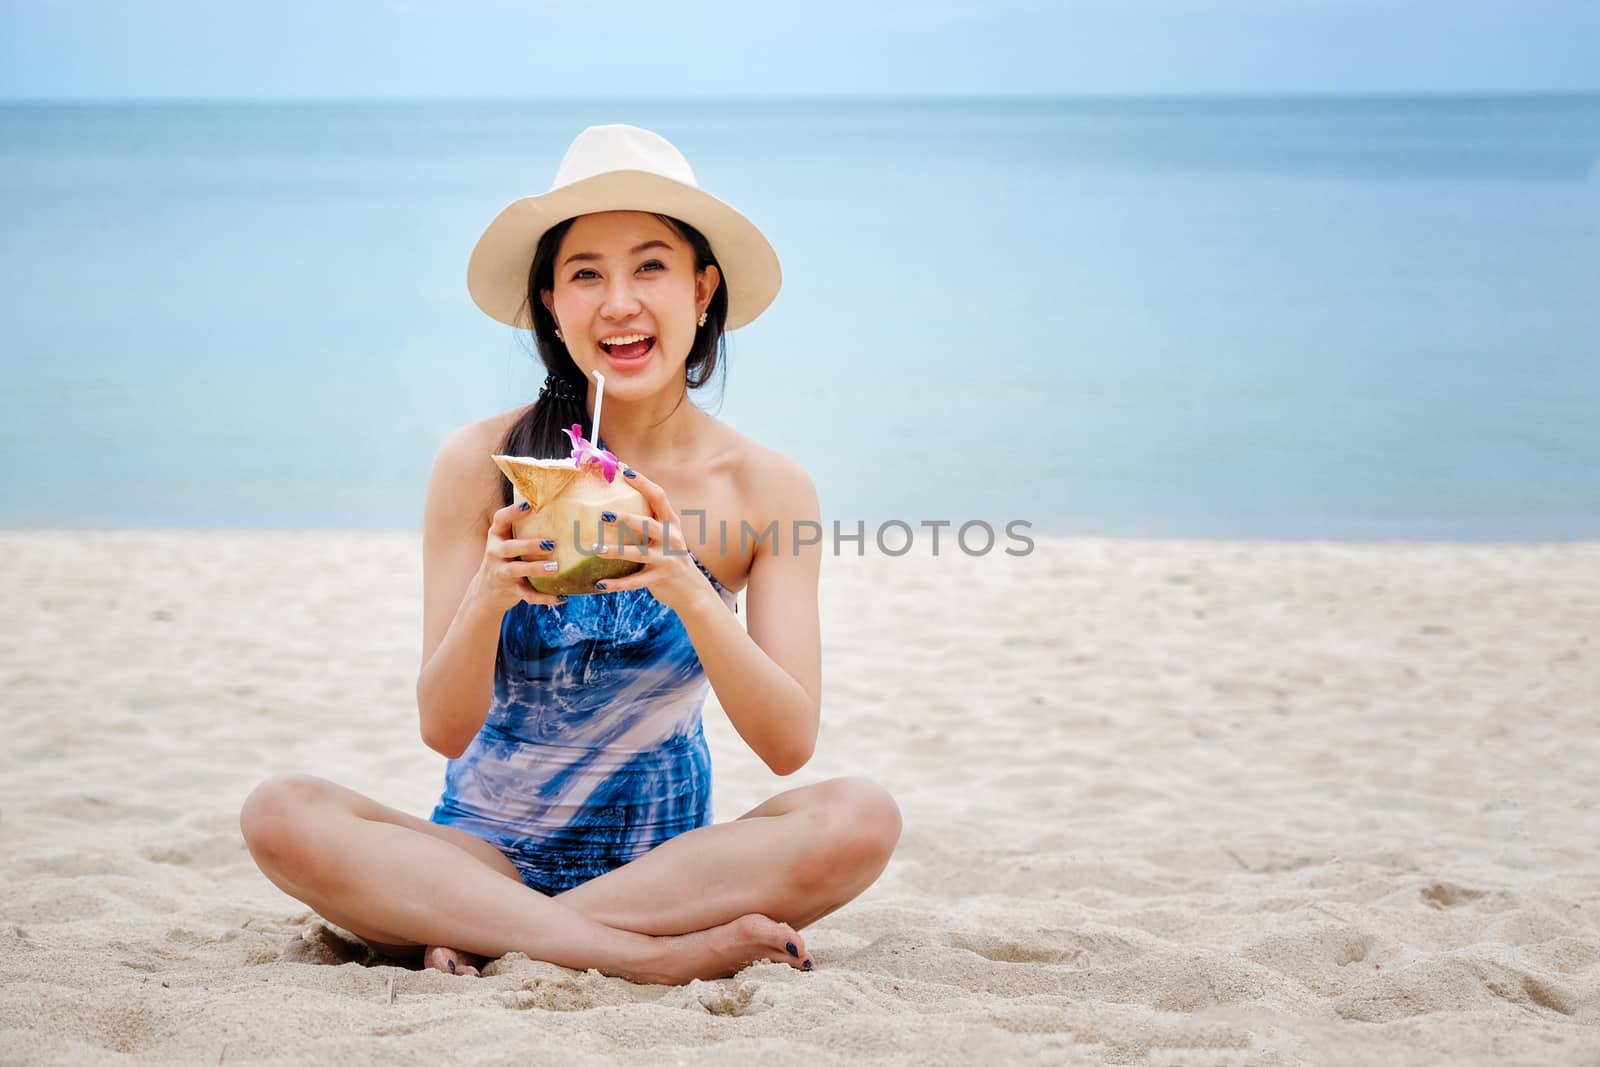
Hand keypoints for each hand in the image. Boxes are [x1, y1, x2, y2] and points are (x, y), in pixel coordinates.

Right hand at [470, 501, 568, 612]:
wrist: (487, 592)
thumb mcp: (507, 541)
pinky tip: (562, 596)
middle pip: (509, 548)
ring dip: (536, 569)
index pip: (500, 519)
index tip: (530, 505)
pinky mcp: (511, 591)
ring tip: (555, 567)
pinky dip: (545, 597)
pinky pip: (528, 595)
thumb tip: (561, 503)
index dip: (513, 512)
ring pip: (517, 570)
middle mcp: (496, 553)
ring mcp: (502, 573)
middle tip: (550, 544)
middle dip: (529, 545)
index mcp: (497, 536)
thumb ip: (523, 528)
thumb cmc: (507, 558)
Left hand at [591, 468, 720, 617]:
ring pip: (639, 553)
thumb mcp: (664, 535)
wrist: (691, 589)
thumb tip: (612, 503)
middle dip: (626, 519)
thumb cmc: (668, 555)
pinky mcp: (659, 579)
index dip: (642, 482)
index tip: (622, 469)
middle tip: (603, 514)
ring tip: (595, 549)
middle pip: (648, 524)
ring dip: (616, 551)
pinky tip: (600, 584)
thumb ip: (647, 520)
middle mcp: (672, 538)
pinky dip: (617, 584)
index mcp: (671, 522)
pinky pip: (635, 582)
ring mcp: (667, 559)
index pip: (658, 496)